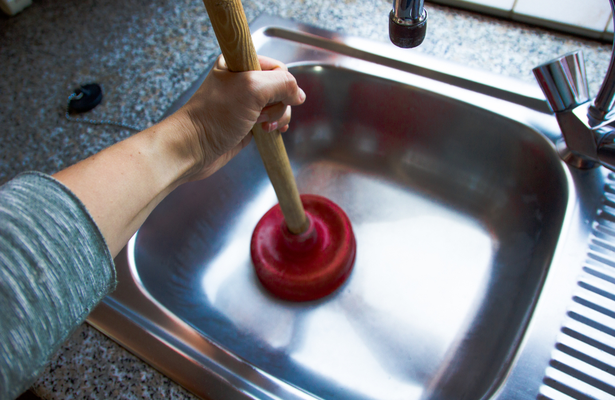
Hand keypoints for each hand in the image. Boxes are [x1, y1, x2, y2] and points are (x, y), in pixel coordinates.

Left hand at [170, 55, 305, 181]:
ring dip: (277, 116)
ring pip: (278, 105)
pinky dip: (276, 125)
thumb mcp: (252, 89)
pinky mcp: (247, 121)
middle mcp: (243, 80)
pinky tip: (270, 131)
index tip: (274, 98)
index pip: (277, 67)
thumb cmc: (215, 116)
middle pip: (280, 87)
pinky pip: (272, 119)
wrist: (194, 148)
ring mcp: (245, 102)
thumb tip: (299, 94)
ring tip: (263, 125)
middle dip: (278, 103)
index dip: (282, 83)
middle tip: (261, 113)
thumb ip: (282, 84)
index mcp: (239, 62)